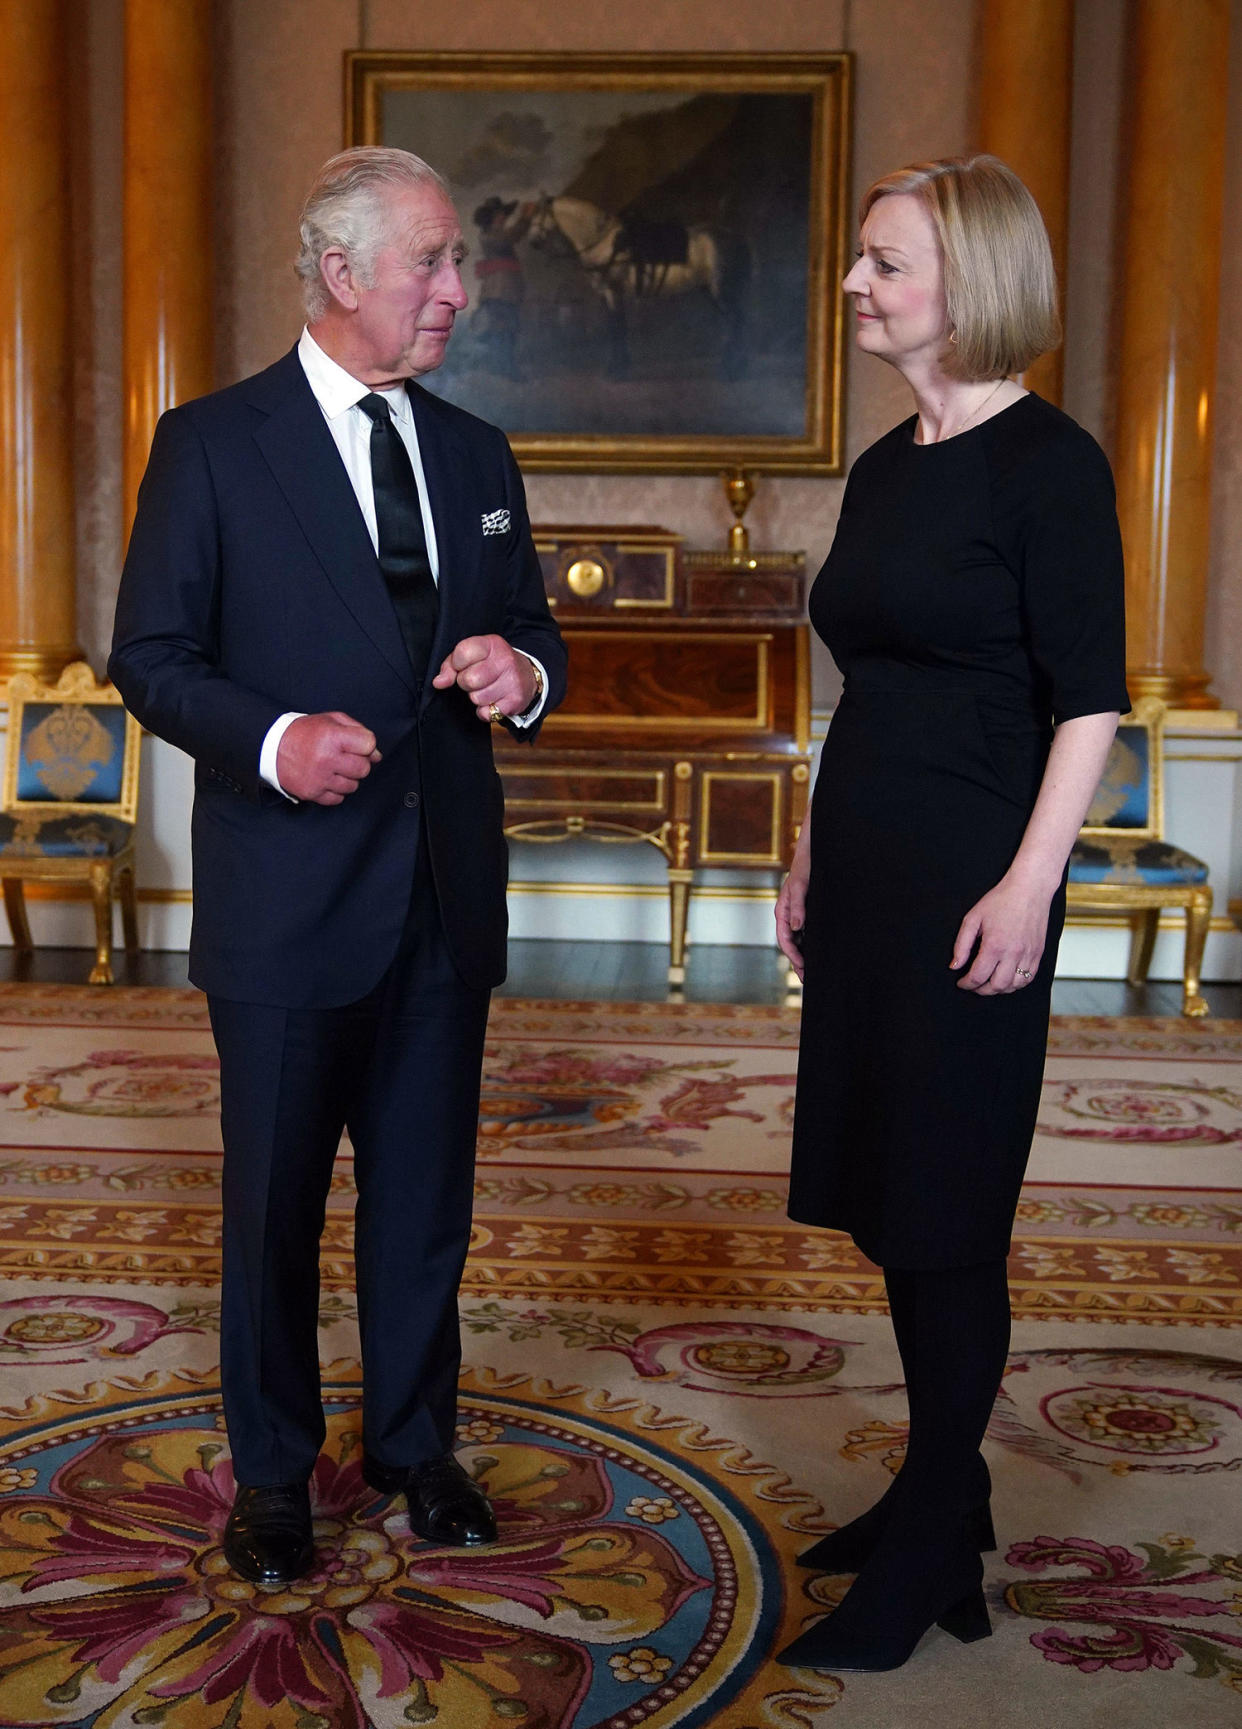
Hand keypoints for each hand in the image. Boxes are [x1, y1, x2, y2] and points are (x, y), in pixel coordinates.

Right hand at [276, 712, 380, 805]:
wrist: (272, 747)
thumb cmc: (305, 732)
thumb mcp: (331, 720)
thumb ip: (358, 731)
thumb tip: (376, 754)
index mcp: (332, 737)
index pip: (369, 744)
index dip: (366, 744)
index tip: (357, 744)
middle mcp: (326, 759)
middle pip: (364, 768)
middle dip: (358, 762)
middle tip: (345, 757)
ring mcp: (319, 778)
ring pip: (353, 786)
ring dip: (348, 778)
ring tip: (334, 768)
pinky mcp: (312, 793)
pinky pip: (338, 798)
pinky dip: (336, 790)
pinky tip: (327, 779)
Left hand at [431, 635, 536, 720]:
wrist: (527, 675)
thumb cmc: (492, 664)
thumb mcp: (473, 656)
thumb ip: (451, 666)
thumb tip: (438, 682)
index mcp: (492, 644)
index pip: (462, 653)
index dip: (457, 664)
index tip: (464, 665)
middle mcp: (505, 660)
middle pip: (468, 680)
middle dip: (466, 683)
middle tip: (476, 680)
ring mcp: (512, 681)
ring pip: (476, 698)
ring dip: (477, 697)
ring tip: (487, 689)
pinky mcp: (516, 701)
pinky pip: (487, 713)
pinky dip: (486, 711)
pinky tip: (494, 700)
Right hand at [775, 851, 809, 980]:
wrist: (811, 855)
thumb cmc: (804, 869)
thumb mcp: (799, 887)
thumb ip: (798, 907)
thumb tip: (796, 927)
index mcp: (782, 912)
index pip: (784, 939)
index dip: (793, 955)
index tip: (802, 967)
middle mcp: (788, 916)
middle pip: (790, 944)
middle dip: (797, 961)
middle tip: (806, 978)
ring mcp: (796, 916)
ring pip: (797, 940)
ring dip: (803, 955)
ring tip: (811, 971)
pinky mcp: (805, 913)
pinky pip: (805, 933)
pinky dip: (809, 945)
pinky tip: (817, 953)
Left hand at [950, 872, 1050, 993]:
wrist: (1030, 889)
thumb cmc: (1001, 900)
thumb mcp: (973, 918)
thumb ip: (961, 945)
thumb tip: (955, 966)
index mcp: (995, 945)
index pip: (978, 976)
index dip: (966, 984)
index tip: (961, 982)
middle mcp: (1013, 953)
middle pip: (996, 986)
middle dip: (981, 990)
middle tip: (973, 985)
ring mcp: (1028, 955)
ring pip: (1014, 986)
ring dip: (999, 989)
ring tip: (989, 983)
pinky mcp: (1038, 953)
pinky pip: (1029, 979)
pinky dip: (1016, 984)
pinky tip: (1007, 978)